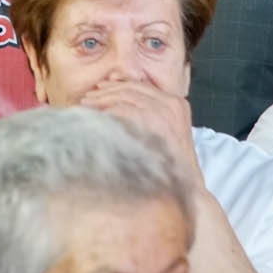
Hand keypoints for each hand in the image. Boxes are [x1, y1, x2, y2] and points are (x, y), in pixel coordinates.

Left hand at [79, 80, 203, 182]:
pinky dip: (108, 112)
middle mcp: (172, 104)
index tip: (100, 89)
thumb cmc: (169, 165)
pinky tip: (96, 118)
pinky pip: (124, 110)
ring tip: (86, 106)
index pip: (141, 87)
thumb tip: (116, 104)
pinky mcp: (156, 122)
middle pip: (131, 89)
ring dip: (102, 100)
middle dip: (105, 92)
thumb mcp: (163, 133)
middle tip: (88, 98)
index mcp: (176, 103)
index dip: (117, 86)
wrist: (185, 186)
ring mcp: (165, 112)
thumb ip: (148, 116)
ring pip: (125, 96)